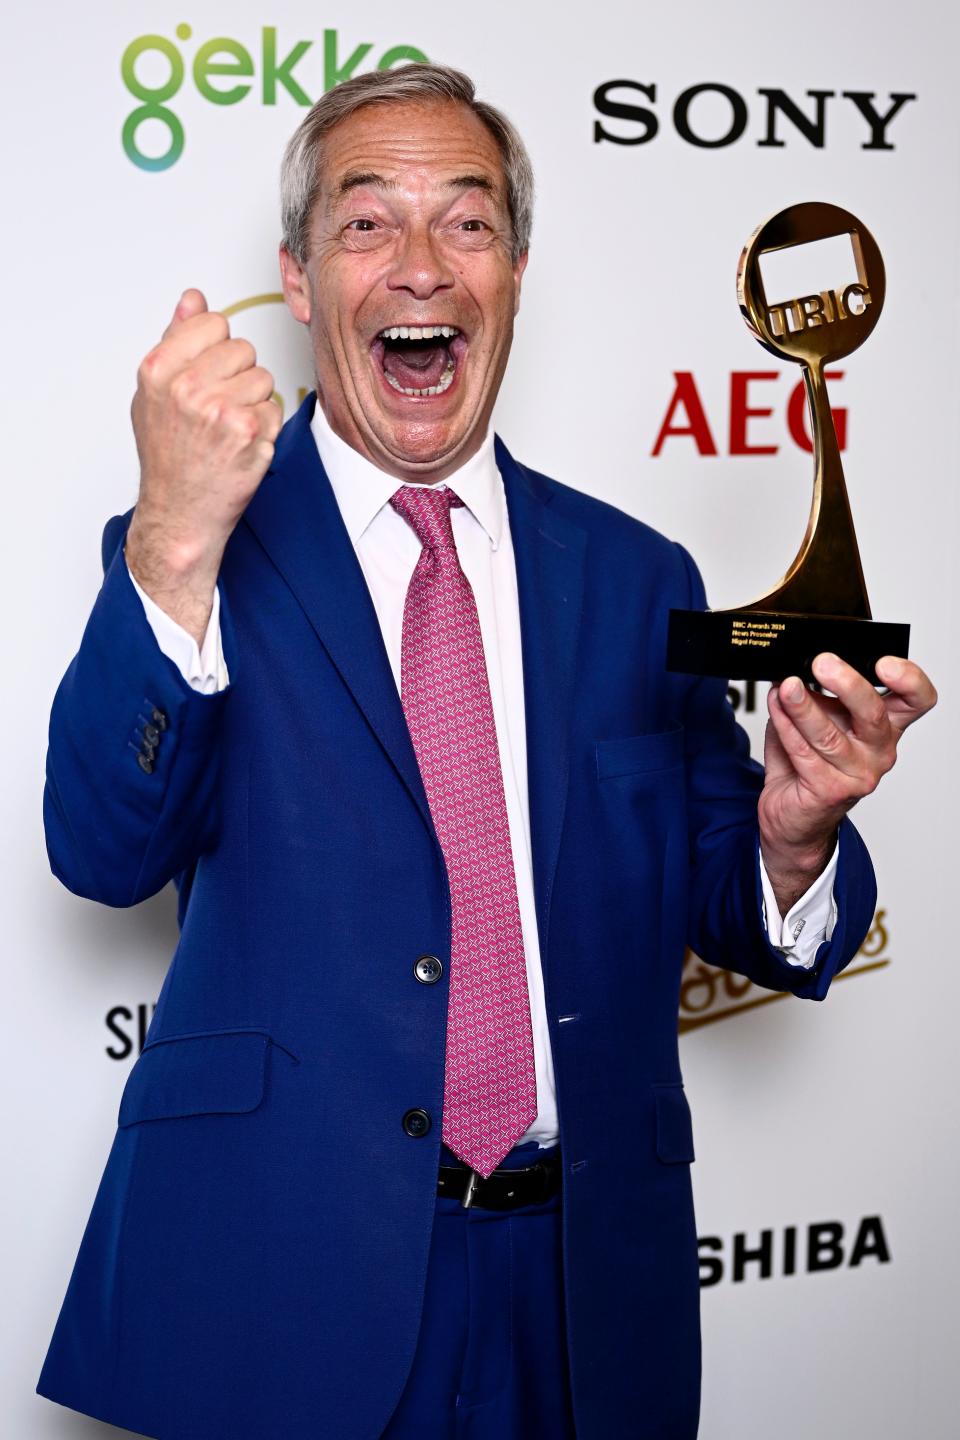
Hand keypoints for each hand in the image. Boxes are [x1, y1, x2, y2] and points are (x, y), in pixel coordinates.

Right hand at [125, 288, 281, 644]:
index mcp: (158, 369)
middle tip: (217, 409)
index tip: (207, 374)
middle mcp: (187, 387)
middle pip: (243, 348)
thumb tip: (193, 298)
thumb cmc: (168, 456)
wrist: (180, 513)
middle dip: (237, 375)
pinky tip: (241, 446)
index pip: (214, 322)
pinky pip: (274, 409)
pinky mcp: (250, 432)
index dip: (216, 349)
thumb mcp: (155, 393)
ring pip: (263, 378)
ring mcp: (219, 409)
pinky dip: (264, 428)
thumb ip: (176, 339)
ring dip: (253, 402)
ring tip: (227, 429)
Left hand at [758, 653, 936, 913]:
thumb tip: (796, 665)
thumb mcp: (819, 718)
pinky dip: (786, 727)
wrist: (792, 815)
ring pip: (829, 735)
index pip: (917, 700)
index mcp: (886, 726)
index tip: (884, 662)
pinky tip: (776, 709)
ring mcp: (857, 775)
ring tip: (786, 687)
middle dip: (847, 684)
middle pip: (874, 714)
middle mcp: (879, 751)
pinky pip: (804, 753)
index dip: (909, 680)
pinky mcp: (830, 791)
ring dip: (803, 707)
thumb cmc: (807, 763)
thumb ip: (813, 692)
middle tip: (822, 664)